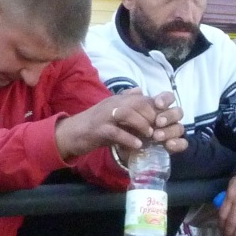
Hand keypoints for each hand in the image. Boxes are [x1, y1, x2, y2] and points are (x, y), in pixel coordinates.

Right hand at [57, 92, 184, 161]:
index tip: (163, 120)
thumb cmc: (95, 124)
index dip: (155, 106)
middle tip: (158, 130)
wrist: (72, 134)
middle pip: (137, 103)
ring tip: (149, 135)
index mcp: (118, 100)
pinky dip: (128, 138)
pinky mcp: (98, 130)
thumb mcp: (113, 111)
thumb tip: (140, 90)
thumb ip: (127, 101)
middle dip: (151, 116)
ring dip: (141, 124)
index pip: (142, 97)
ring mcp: (104, 116)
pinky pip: (115, 132)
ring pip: (126, 113)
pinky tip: (137, 145)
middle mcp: (112, 104)